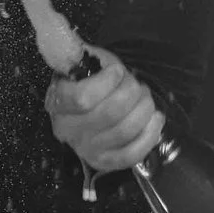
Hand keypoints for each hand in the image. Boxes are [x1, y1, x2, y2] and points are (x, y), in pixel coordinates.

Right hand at [43, 46, 163, 171]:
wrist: (88, 104)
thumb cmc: (89, 79)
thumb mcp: (85, 62)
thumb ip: (86, 56)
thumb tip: (85, 50)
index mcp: (58, 102)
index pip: (82, 98)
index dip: (108, 82)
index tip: (118, 71)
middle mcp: (68, 130)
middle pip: (109, 114)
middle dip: (132, 92)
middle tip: (137, 84)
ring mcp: (86, 149)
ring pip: (124, 131)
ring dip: (144, 109)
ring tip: (145, 98)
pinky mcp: (104, 161)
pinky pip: (131, 154)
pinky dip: (150, 134)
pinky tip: (155, 118)